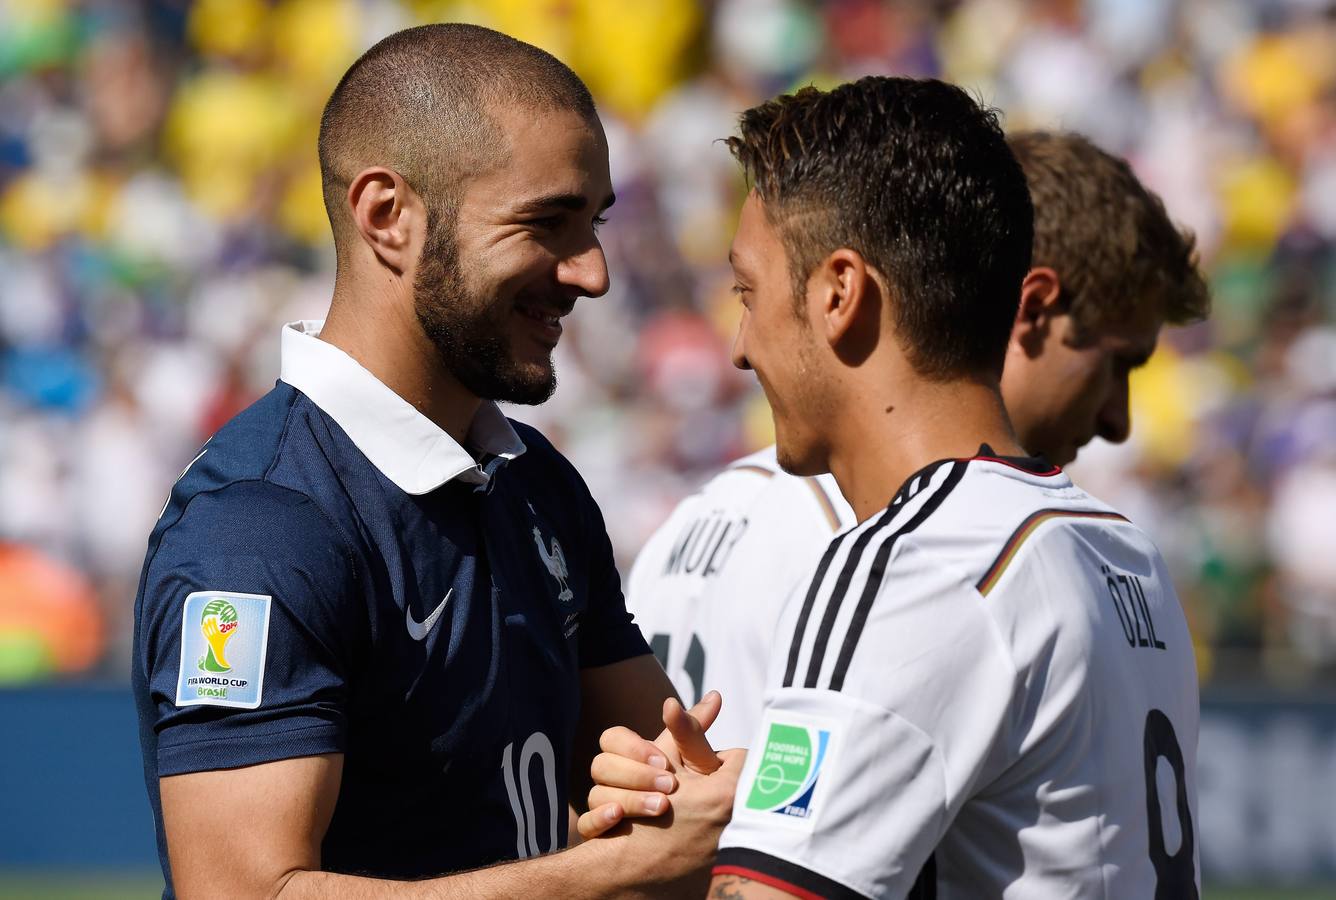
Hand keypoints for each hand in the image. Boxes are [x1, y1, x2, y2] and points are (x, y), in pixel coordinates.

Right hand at [578, 692, 726, 838]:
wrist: (691, 837)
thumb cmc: (692, 792)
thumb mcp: (696, 760)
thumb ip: (696, 729)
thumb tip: (715, 696)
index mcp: (630, 754)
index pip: (611, 738)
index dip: (634, 747)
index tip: (664, 761)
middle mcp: (612, 777)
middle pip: (601, 765)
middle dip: (636, 774)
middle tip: (670, 786)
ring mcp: (603, 803)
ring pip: (595, 794)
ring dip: (629, 798)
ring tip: (660, 807)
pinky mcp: (600, 832)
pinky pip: (585, 825)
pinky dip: (599, 818)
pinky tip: (619, 817)